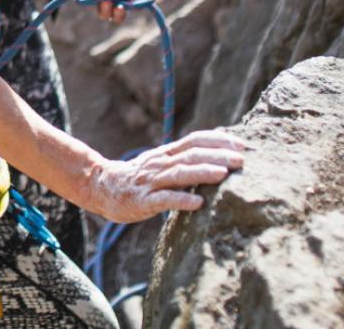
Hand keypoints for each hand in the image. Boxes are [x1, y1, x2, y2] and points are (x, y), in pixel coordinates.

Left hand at [63, 0, 138, 23]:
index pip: (132, 3)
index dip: (134, 6)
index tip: (134, 3)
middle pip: (117, 14)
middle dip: (120, 15)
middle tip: (119, 7)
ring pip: (104, 13)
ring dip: (106, 11)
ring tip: (106, 1)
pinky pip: (88, 3)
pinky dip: (91, 0)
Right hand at [82, 130, 244, 222]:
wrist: (102, 187)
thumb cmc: (140, 177)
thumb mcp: (162, 161)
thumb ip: (185, 158)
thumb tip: (220, 154)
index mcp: (167, 152)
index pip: (195, 139)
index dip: (219, 140)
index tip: (242, 145)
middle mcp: (160, 163)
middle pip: (192, 155)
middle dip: (218, 156)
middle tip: (242, 160)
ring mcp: (151, 182)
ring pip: (179, 174)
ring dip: (203, 173)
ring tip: (224, 174)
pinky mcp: (143, 201)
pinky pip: (164, 200)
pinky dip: (182, 200)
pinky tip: (199, 204)